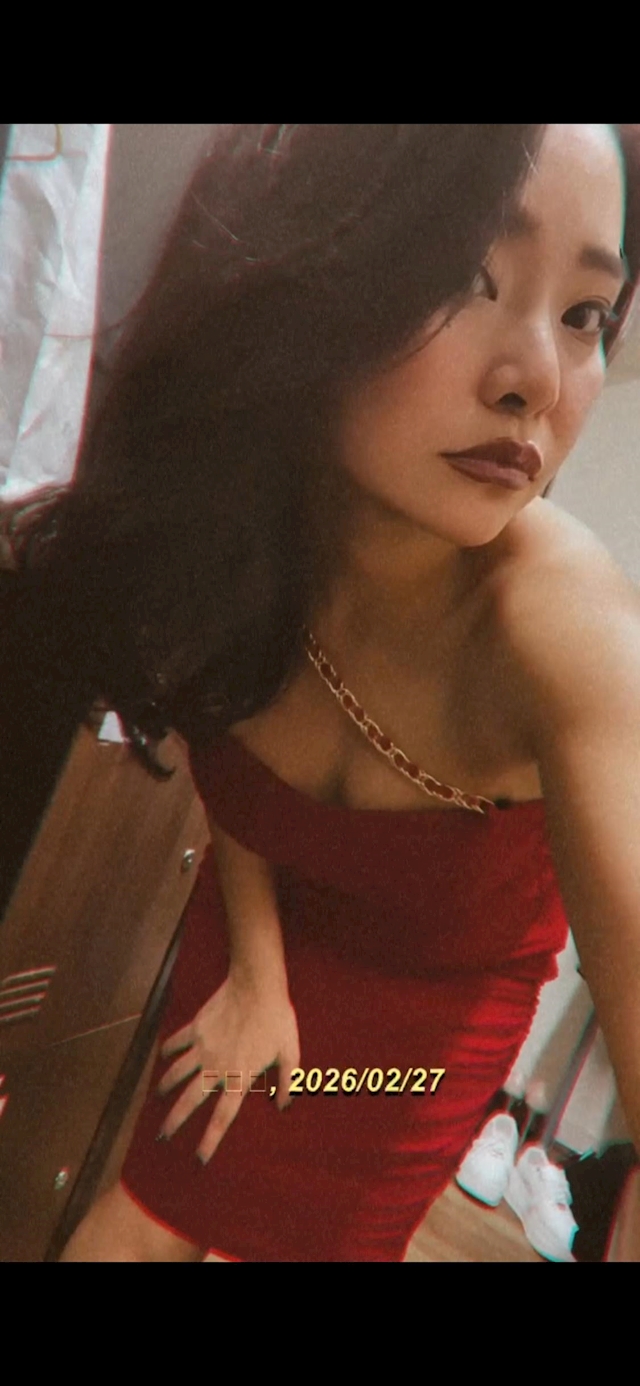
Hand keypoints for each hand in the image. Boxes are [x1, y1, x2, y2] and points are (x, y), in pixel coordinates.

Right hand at [156, 972, 300, 1163]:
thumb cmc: (277, 1019)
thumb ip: (287, 1081)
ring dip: (166, 1087)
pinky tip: (162, 1055)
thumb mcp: (290, 1052)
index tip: (199, 1159)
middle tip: (162, 1136)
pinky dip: (168, 1050)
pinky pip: (177, 1042)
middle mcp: (216, 1067)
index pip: (222, 1117)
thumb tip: (283, 1106)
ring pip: (177, 1073)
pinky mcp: (196, 1028)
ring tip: (158, 1097)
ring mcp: (203, 1047)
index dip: (210, 1140)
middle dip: (175, 1121)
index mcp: (239, 1077)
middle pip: (190, 1100)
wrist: (256, 985)